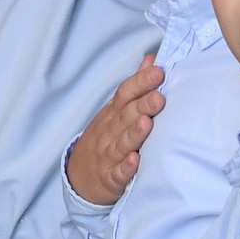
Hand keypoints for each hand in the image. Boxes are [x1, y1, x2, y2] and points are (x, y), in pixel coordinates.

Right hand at [68, 53, 165, 204]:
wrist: (80, 177)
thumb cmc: (106, 138)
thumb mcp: (116, 111)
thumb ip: (136, 86)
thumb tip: (152, 60)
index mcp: (113, 113)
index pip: (125, 94)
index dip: (140, 83)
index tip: (158, 72)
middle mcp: (110, 131)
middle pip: (125, 116)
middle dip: (142, 106)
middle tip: (159, 97)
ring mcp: (108, 154)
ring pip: (122, 143)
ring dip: (134, 133)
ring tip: (146, 123)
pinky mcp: (110, 178)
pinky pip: (118, 173)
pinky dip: (126, 168)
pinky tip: (135, 161)